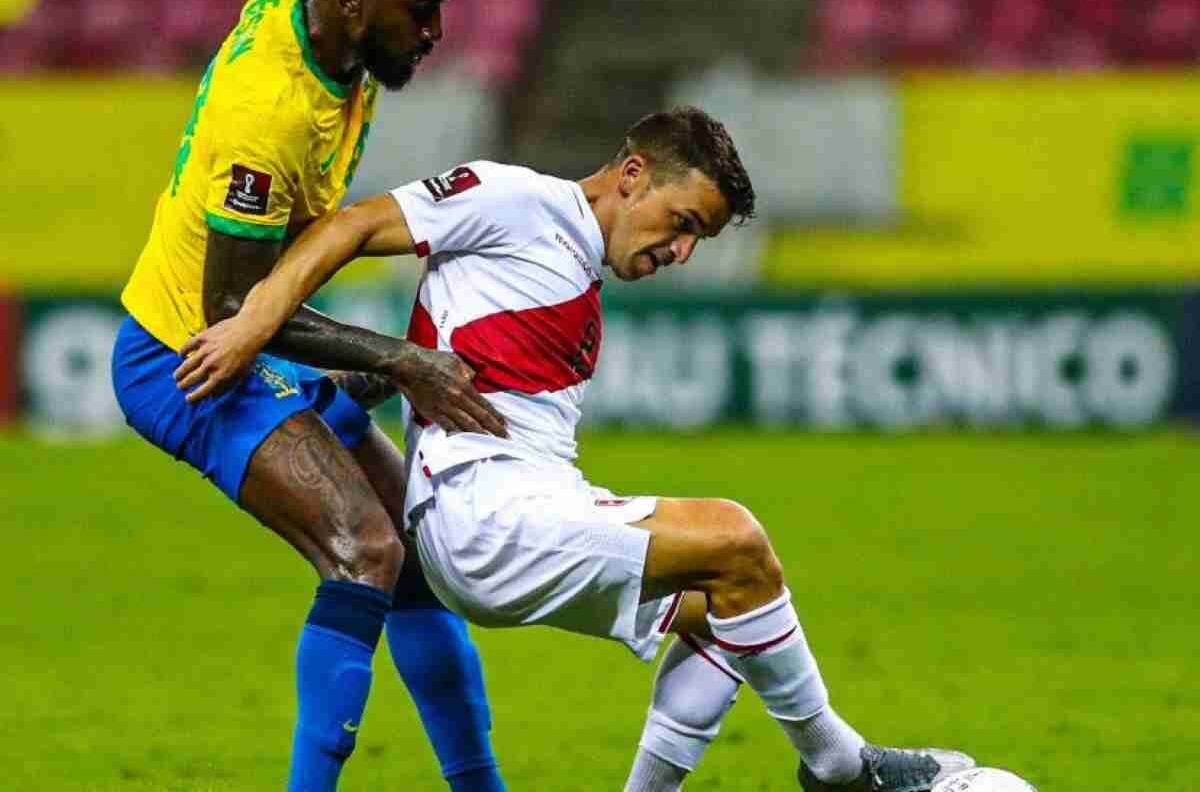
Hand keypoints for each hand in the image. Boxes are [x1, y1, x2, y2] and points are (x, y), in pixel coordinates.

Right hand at [174, 316, 267, 402]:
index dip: (194, 397)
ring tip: (176, 376)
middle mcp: (210, 365)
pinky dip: (182, 351)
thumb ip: (227, 385)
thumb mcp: (241, 374)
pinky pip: (188, 346)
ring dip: (180, 372)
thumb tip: (214, 395)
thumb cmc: (248, 354)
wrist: (250, 331)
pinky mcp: (202, 338)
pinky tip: (181, 355)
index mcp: (221, 375)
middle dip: (183, 384)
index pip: (202, 391)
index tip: (188, 399)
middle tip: (180, 386)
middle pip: (191, 378)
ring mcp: (205, 351)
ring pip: (186, 365)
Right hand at [393, 347, 507, 436]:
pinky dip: (458, 434)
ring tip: (490, 442)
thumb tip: (476, 381)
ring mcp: (443, 408)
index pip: (484, 406)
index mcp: (464, 386)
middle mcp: (456, 399)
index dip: (496, 417)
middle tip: (505, 438)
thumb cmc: (432, 360)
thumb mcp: (456, 361)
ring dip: (479, 435)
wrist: (408, 365)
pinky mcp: (432, 413)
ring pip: (465, 426)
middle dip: (493, 429)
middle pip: (479, 418)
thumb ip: (468, 372)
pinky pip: (447, 427)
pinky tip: (466, 440)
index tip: (505, 425)